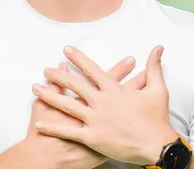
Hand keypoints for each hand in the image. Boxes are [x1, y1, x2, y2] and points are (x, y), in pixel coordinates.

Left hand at [32, 45, 176, 165]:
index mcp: (114, 89)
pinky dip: (53, 127)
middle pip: (75, 85)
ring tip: (35, 88)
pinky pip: (68, 132)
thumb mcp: (158, 89)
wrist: (156, 145)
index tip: (66, 50)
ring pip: (67, 105)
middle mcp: (102, 102)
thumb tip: (158, 48)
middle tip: (46, 69)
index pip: (92, 69)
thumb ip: (154, 67)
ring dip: (49, 96)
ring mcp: (95, 120)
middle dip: (58, 75)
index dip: (78, 58)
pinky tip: (39, 124)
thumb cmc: (156, 118)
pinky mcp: (92, 137)